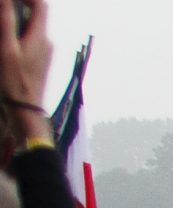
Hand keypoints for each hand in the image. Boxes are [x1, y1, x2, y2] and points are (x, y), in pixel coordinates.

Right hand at [0, 0, 48, 135]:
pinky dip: (17, 35)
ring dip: (16, 22)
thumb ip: (7, 21)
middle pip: (35, 15)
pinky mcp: (39, 61)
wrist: (26, 109)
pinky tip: (6, 43)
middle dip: (18, 7)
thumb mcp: (6, 48)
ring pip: (31, 28)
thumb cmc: (15, 81)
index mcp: (41, 36)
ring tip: (2, 30)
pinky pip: (29, 40)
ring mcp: (44, 52)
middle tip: (2, 11)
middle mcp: (46, 42)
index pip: (41, 5)